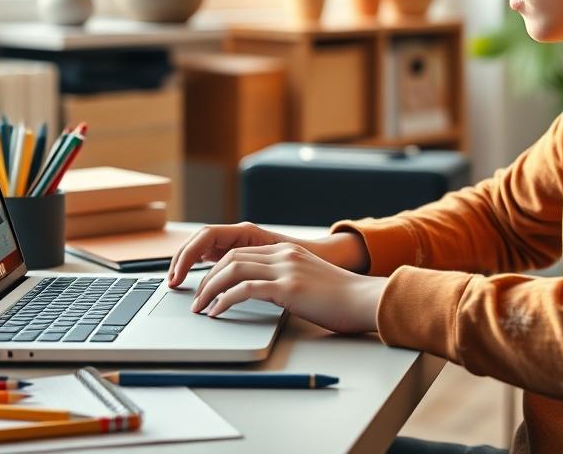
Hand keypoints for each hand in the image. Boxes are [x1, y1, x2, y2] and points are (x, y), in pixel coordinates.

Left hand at [190, 242, 387, 333]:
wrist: (366, 300)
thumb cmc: (341, 299)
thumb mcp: (309, 281)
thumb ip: (286, 280)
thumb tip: (263, 294)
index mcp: (287, 251)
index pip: (240, 251)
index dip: (217, 267)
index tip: (205, 284)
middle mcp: (283, 254)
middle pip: (231, 257)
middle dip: (207, 277)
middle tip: (196, 297)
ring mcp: (286, 269)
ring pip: (233, 270)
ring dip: (210, 288)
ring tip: (200, 306)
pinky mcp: (288, 287)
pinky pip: (244, 290)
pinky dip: (224, 300)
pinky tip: (217, 312)